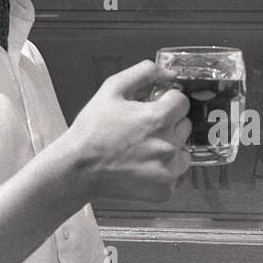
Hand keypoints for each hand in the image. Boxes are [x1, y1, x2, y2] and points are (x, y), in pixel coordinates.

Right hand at [61, 60, 191, 202]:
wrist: (77, 169)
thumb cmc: (91, 130)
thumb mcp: (111, 90)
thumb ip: (142, 73)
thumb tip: (167, 71)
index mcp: (158, 118)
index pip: (183, 102)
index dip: (168, 101)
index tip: (156, 106)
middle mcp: (168, 145)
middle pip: (185, 126)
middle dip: (169, 124)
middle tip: (144, 130)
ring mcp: (168, 170)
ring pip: (183, 152)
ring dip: (170, 149)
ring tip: (144, 151)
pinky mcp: (164, 190)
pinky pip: (174, 175)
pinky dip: (163, 172)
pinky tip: (142, 168)